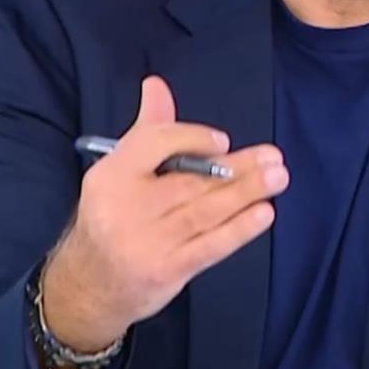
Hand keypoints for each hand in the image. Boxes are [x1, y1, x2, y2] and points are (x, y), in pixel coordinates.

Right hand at [43, 76, 288, 351]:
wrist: (91, 284)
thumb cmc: (113, 215)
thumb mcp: (120, 171)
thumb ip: (148, 128)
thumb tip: (157, 84)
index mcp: (112, 174)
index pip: (154, 144)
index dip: (191, 138)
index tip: (223, 140)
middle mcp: (126, 207)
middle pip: (189, 180)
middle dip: (236, 168)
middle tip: (273, 158)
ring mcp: (147, 242)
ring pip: (204, 211)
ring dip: (246, 193)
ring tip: (278, 177)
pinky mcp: (166, 270)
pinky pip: (209, 246)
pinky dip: (239, 229)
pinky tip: (263, 213)